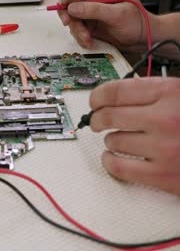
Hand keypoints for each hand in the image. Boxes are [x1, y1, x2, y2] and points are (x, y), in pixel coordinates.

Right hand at [58, 0, 153, 50]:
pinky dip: (80, 36)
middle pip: (69, 1)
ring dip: (76, 29)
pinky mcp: (88, 26)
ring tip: (87, 37)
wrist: (142, 40)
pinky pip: (76, 29)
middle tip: (69, 22)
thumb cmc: (137, 22)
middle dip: (67, 13)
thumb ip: (95, 10)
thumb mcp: (117, 14)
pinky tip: (89, 40)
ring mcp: (89, 13)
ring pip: (72, 18)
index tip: (65, 2)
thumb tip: (73, 8)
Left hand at [89, 77, 179, 194]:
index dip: (97, 96)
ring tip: (118, 140)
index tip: (94, 101)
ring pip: (112, 141)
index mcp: (171, 92)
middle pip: (109, 115)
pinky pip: (118, 167)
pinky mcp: (163, 175)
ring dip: (110, 140)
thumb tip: (117, 97)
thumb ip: (157, 93)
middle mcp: (165, 118)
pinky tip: (113, 159)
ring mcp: (164, 148)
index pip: (116, 90)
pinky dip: (110, 162)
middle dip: (98, 118)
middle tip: (97, 121)